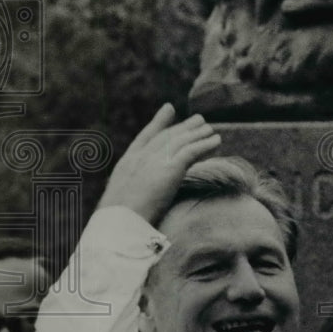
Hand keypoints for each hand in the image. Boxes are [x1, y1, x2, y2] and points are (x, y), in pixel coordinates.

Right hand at [97, 103, 220, 225]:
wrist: (119, 222)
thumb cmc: (116, 220)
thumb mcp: (119, 201)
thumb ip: (129, 194)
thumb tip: (133, 202)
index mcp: (127, 163)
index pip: (146, 136)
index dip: (159, 122)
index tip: (169, 109)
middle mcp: (142, 157)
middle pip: (167, 136)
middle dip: (184, 126)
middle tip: (198, 119)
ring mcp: (155, 161)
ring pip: (181, 141)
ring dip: (198, 134)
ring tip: (211, 130)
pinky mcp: (170, 168)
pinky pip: (192, 151)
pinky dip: (205, 144)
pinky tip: (216, 141)